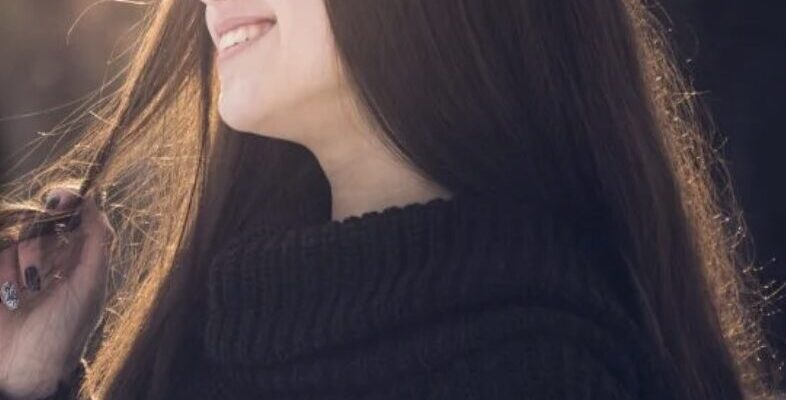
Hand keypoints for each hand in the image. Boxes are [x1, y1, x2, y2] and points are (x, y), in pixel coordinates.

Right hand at [0, 188, 114, 399]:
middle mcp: (54, 262)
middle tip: (39, 263)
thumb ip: (97, 241)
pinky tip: (10, 291)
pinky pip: (0, 251)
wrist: (22, 370)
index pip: (79, 219)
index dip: (70, 202)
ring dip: (22, 253)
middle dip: (41, 232)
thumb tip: (96, 201)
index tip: (58, 196)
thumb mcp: (89, 286)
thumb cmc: (63, 331)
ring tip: (26, 289)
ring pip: (20, 235)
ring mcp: (23, 270)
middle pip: (45, 223)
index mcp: (83, 262)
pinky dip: (3, 265)